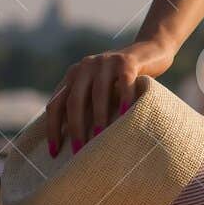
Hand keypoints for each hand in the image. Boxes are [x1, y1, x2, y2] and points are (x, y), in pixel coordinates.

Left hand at [45, 39, 176, 156]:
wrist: (150, 50)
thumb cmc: (125, 80)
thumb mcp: (100, 89)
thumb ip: (86, 103)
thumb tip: (74, 142)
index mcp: (73, 75)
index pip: (55, 104)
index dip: (52, 129)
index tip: (55, 153)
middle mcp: (85, 66)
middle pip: (74, 101)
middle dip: (75, 128)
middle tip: (79, 151)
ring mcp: (106, 62)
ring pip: (98, 94)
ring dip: (98, 118)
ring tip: (100, 138)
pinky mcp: (127, 62)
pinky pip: (124, 83)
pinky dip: (124, 100)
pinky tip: (125, 115)